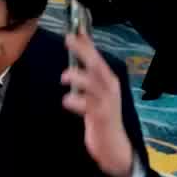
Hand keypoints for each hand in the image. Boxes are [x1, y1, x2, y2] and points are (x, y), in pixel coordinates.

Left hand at [62, 33, 133, 176]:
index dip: (87, 43)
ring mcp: (107, 103)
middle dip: (83, 51)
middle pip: (97, 65)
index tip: (75, 30)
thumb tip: (74, 59)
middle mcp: (110, 89)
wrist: (112, 146)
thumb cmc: (101, 118)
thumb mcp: (95, 95)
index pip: (97, 57)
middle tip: (68, 39)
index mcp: (108, 81)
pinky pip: (88, 106)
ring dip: (78, 77)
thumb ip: (86, 77)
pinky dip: (76, 101)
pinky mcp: (101, 117)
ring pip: (93, 84)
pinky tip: (67, 101)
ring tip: (64, 77)